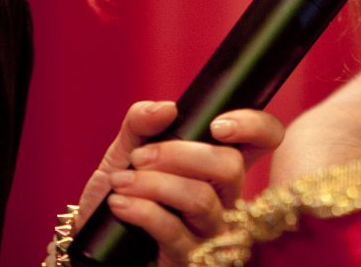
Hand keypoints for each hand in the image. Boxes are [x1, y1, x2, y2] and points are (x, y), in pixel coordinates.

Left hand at [74, 100, 284, 265]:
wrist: (95, 246)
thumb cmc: (122, 194)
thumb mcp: (126, 151)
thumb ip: (142, 123)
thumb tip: (167, 109)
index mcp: (221, 166)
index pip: (265, 140)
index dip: (255, 126)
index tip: (217, 125)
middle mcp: (227, 197)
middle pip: (231, 166)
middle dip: (181, 154)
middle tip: (140, 156)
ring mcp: (212, 231)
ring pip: (201, 199)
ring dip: (154, 184)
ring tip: (121, 181)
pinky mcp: (190, 258)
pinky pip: (172, 230)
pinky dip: (141, 210)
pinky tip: (119, 203)